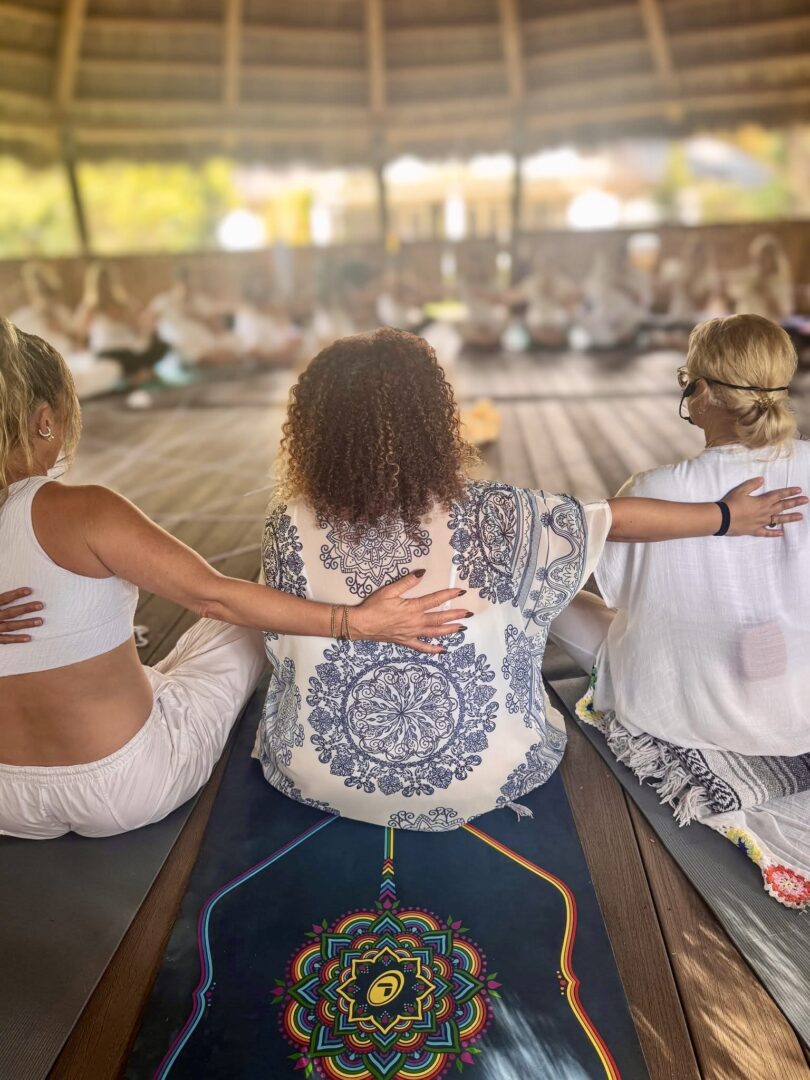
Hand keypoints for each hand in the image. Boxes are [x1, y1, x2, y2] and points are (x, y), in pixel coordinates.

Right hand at [0, 588, 43, 643]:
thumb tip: (5, 590)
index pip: (3, 598)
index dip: (16, 594)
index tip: (29, 590)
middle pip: (10, 612)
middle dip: (25, 609)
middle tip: (40, 605)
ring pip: (10, 626)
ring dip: (26, 623)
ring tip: (40, 621)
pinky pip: (5, 640)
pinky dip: (16, 639)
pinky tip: (28, 638)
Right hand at [352, 570, 471, 654]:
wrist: (361, 624)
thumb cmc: (374, 606)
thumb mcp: (389, 590)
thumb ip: (407, 582)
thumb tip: (422, 573)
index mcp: (412, 608)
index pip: (435, 600)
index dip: (448, 595)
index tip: (460, 592)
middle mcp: (415, 622)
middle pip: (439, 618)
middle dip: (455, 615)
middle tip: (468, 613)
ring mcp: (412, 633)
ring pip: (435, 632)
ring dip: (449, 630)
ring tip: (462, 628)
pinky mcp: (406, 641)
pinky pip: (422, 647)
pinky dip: (433, 649)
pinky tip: (442, 650)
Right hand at [724, 478, 807, 536]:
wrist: (722, 518)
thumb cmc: (731, 503)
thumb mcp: (740, 490)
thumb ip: (752, 484)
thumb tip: (762, 479)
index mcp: (762, 501)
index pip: (779, 495)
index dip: (789, 492)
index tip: (799, 490)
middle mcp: (764, 512)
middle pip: (782, 506)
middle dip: (795, 502)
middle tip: (806, 500)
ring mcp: (761, 522)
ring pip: (778, 519)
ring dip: (790, 518)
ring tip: (801, 516)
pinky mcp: (755, 530)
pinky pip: (767, 532)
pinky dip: (774, 533)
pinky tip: (782, 533)